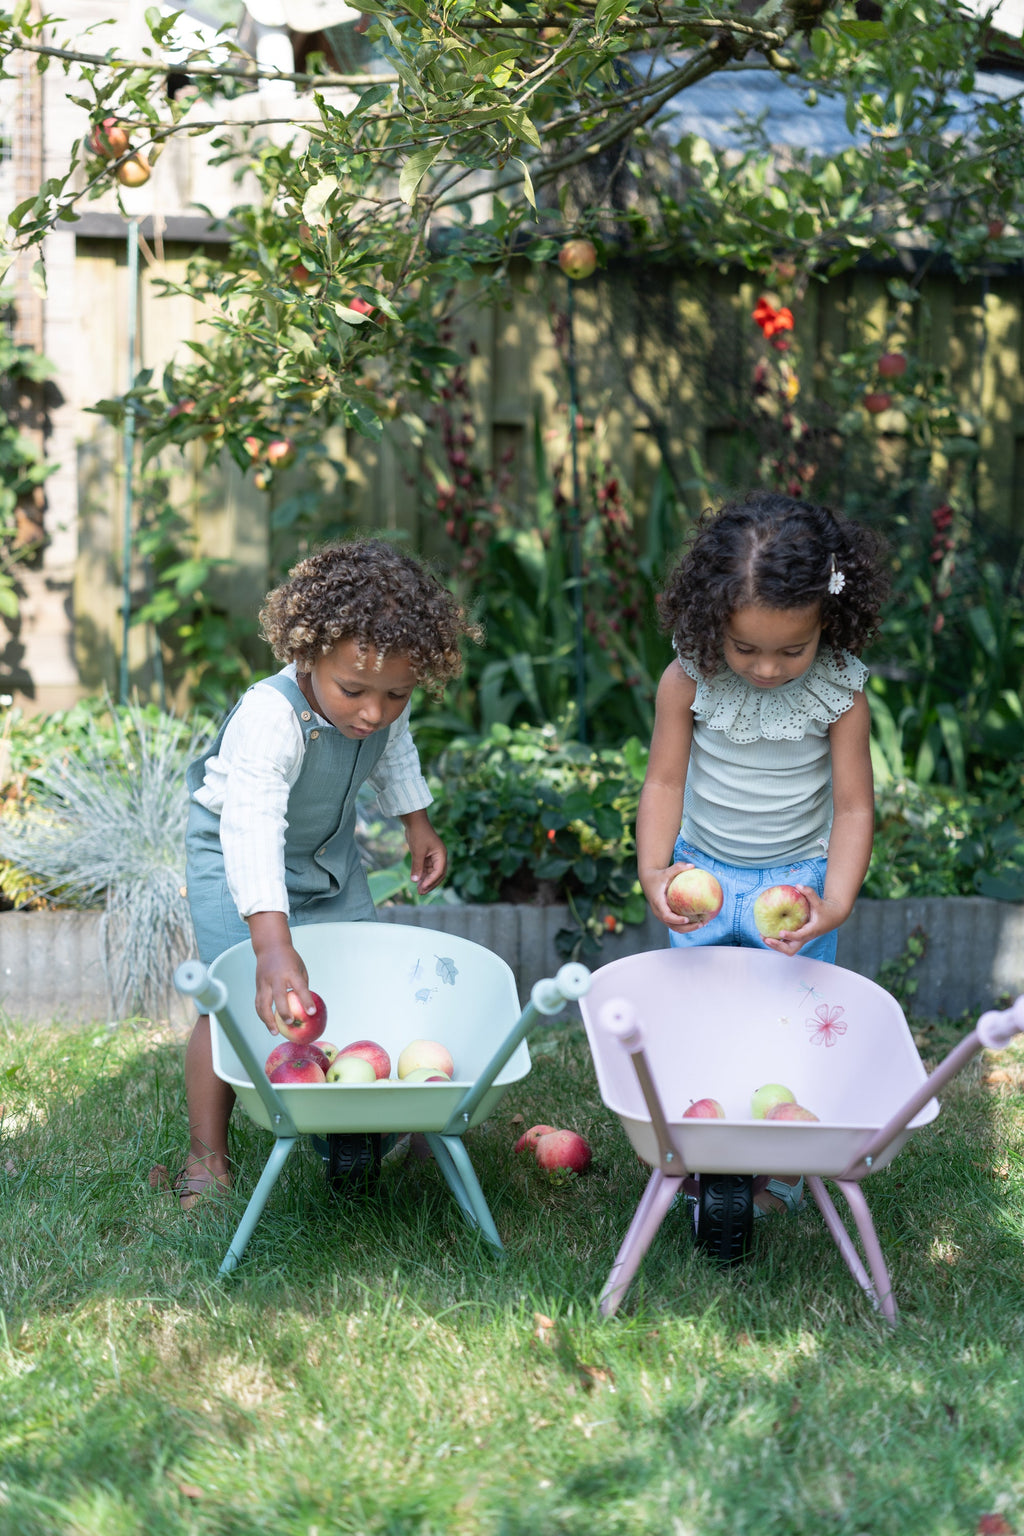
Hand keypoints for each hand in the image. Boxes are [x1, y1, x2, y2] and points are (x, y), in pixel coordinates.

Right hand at [247, 913, 311, 1030]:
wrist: (270, 946)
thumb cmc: (290, 959)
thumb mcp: (301, 968)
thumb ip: (302, 986)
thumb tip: (306, 1006)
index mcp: (291, 971)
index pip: (299, 987)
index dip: (306, 1001)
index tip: (311, 1013)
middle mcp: (276, 977)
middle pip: (278, 996)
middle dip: (283, 1011)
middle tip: (289, 1023)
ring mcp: (264, 982)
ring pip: (263, 1003)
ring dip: (268, 1019)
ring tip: (275, 1031)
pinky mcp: (258, 986)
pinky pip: (258, 1003)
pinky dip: (262, 1015)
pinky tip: (268, 1023)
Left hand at [403, 811, 447, 894]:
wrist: (414, 822)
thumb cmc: (419, 834)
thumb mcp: (418, 851)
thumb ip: (417, 867)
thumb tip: (415, 881)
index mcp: (441, 855)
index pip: (439, 872)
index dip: (431, 881)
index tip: (422, 888)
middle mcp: (439, 857)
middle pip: (438, 875)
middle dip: (430, 884)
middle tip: (421, 892)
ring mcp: (433, 857)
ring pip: (431, 873)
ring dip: (425, 881)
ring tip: (418, 890)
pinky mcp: (426, 856)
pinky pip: (426, 869)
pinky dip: (422, 875)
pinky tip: (416, 881)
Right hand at [642, 861, 714, 933]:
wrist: (648, 881)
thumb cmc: (658, 876)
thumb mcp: (666, 871)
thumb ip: (678, 868)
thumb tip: (692, 866)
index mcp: (658, 903)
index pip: (667, 915)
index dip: (677, 920)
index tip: (687, 919)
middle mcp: (659, 912)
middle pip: (672, 925)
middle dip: (687, 928)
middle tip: (701, 924)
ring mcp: (662, 915)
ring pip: (675, 927)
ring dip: (688, 928)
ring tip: (703, 924)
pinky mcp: (666, 916)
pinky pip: (676, 923)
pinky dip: (686, 924)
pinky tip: (699, 919)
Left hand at [760, 887, 843, 956]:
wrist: (832, 918)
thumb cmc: (825, 910)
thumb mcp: (819, 901)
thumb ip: (809, 893)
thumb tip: (798, 885)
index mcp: (811, 931)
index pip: (800, 936)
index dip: (790, 935)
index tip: (780, 932)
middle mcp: (805, 938)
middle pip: (791, 949)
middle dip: (778, 946)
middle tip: (767, 938)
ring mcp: (800, 940)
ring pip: (786, 948)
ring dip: (774, 945)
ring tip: (762, 936)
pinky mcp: (797, 938)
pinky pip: (785, 943)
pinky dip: (775, 940)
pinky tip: (765, 933)